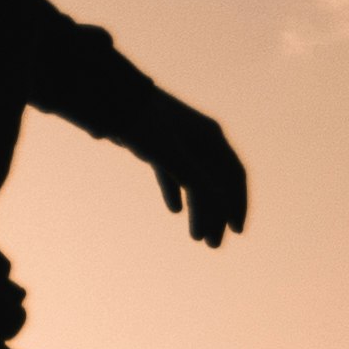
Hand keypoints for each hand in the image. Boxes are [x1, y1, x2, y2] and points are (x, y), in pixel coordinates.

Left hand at [133, 92, 247, 249]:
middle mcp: (200, 140)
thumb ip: (198, 181)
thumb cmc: (145, 126)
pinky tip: (174, 210)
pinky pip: (173, 173)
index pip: (233, 176)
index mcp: (211, 139)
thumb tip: (222, 208)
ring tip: (196, 237)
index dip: (237, 204)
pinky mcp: (158, 146)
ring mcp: (179, 142)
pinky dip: (175, 191)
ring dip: (197, 210)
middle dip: (216, 215)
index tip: (236, 231)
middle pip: (215, 183)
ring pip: (194, 181)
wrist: (112, 103)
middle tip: (212, 245)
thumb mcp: (173, 156)